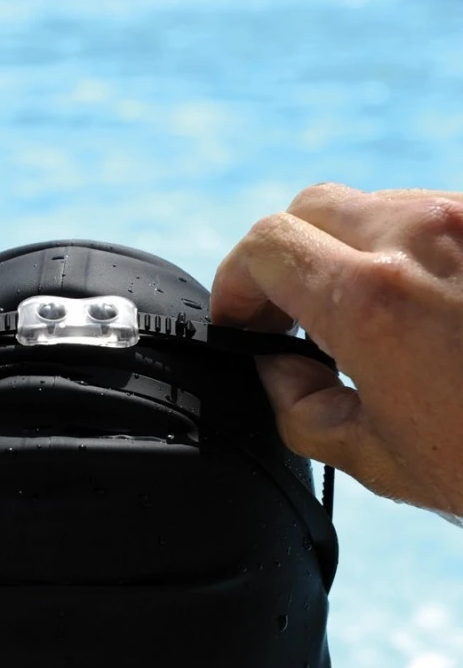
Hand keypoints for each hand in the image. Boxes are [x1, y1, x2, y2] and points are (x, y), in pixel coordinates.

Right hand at [210, 183, 462, 521]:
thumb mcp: (382, 461)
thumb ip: (301, 408)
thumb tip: (279, 370)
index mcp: (372, 300)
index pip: (266, 245)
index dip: (234, 281)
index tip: (237, 318)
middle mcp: (422, 238)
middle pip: (311, 208)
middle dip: (283, 257)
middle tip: (286, 316)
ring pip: (375, 207)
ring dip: (345, 251)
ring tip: (360, 319)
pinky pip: (434, 219)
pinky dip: (405, 253)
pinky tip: (424, 310)